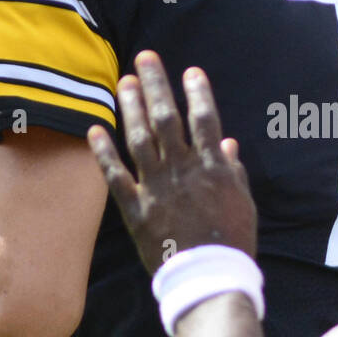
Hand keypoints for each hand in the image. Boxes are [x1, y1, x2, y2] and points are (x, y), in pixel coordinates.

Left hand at [88, 51, 256, 274]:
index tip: (190, 72)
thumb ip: (232, 170)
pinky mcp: (136, 210)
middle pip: (166, 119)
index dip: (197, 93)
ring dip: (130, 108)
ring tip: (123, 82)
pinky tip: (95, 129)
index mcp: (212, 168)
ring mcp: (156, 189)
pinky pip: (116, 177)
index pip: (204, 120)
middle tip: (146, 58)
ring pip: (139, 139)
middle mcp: (182, 171)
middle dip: (157, 86)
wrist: (209, 277)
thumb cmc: (232, 241)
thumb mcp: (242, 202)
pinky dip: (104, 153)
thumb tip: (226, 142)